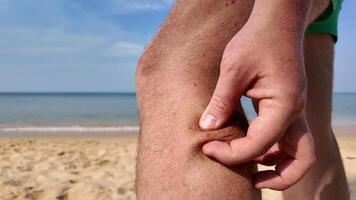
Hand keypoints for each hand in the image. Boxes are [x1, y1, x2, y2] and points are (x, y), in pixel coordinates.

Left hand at [199, 18, 314, 189]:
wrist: (277, 21)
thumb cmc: (256, 39)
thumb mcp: (233, 69)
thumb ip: (221, 101)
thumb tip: (207, 128)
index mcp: (285, 105)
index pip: (260, 144)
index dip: (232, 154)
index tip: (208, 148)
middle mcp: (295, 111)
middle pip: (300, 159)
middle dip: (278, 178)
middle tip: (251, 182)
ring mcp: (294, 108)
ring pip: (298, 150)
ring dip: (277, 164)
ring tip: (248, 167)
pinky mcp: (287, 104)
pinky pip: (287, 136)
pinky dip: (273, 148)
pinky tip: (250, 145)